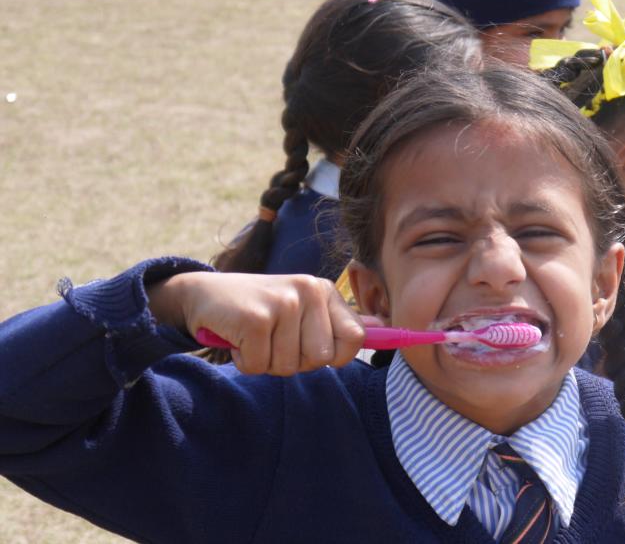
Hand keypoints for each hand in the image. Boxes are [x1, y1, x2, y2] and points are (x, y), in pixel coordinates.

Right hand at [148, 272, 377, 374]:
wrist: (204, 295)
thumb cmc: (259, 310)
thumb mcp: (303, 311)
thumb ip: (340, 324)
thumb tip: (387, 333)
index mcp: (325, 291)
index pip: (356, 340)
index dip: (335, 358)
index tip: (310, 349)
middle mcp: (308, 291)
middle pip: (320, 360)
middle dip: (293, 361)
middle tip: (273, 339)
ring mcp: (282, 302)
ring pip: (289, 366)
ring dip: (267, 361)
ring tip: (254, 336)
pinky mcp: (255, 318)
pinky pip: (260, 366)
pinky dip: (245, 361)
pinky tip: (238, 337)